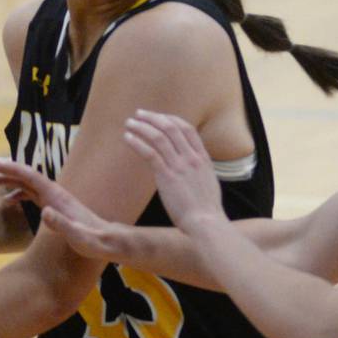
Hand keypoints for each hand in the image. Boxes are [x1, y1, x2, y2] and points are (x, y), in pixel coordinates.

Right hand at [0, 157, 142, 262]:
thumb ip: (62, 224)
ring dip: (8, 180)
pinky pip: (32, 194)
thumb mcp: (77, 236)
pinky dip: (18, 193)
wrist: (107, 241)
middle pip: (25, 175)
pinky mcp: (55, 207)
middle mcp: (54, 192)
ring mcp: (55, 199)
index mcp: (56, 195)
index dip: (8, 168)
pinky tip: (8, 200)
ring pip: (27, 183)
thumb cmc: (93, 240)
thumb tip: (44, 212)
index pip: (29, 175)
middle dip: (4, 170)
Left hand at [123, 110, 223, 233]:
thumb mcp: (209, 185)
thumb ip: (199, 173)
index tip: (159, 117)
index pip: (187, 129)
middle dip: (154, 118)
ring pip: (159, 137)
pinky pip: (150, 153)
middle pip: (171, 127)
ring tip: (129, 123)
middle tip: (139, 114)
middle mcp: (192, 158)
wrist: (206, 223)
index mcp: (203, 158)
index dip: (171, 119)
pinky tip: (128, 138)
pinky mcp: (167, 176)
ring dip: (142, 127)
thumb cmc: (206, 211)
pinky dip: (137, 142)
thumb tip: (192, 172)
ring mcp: (180, 166)